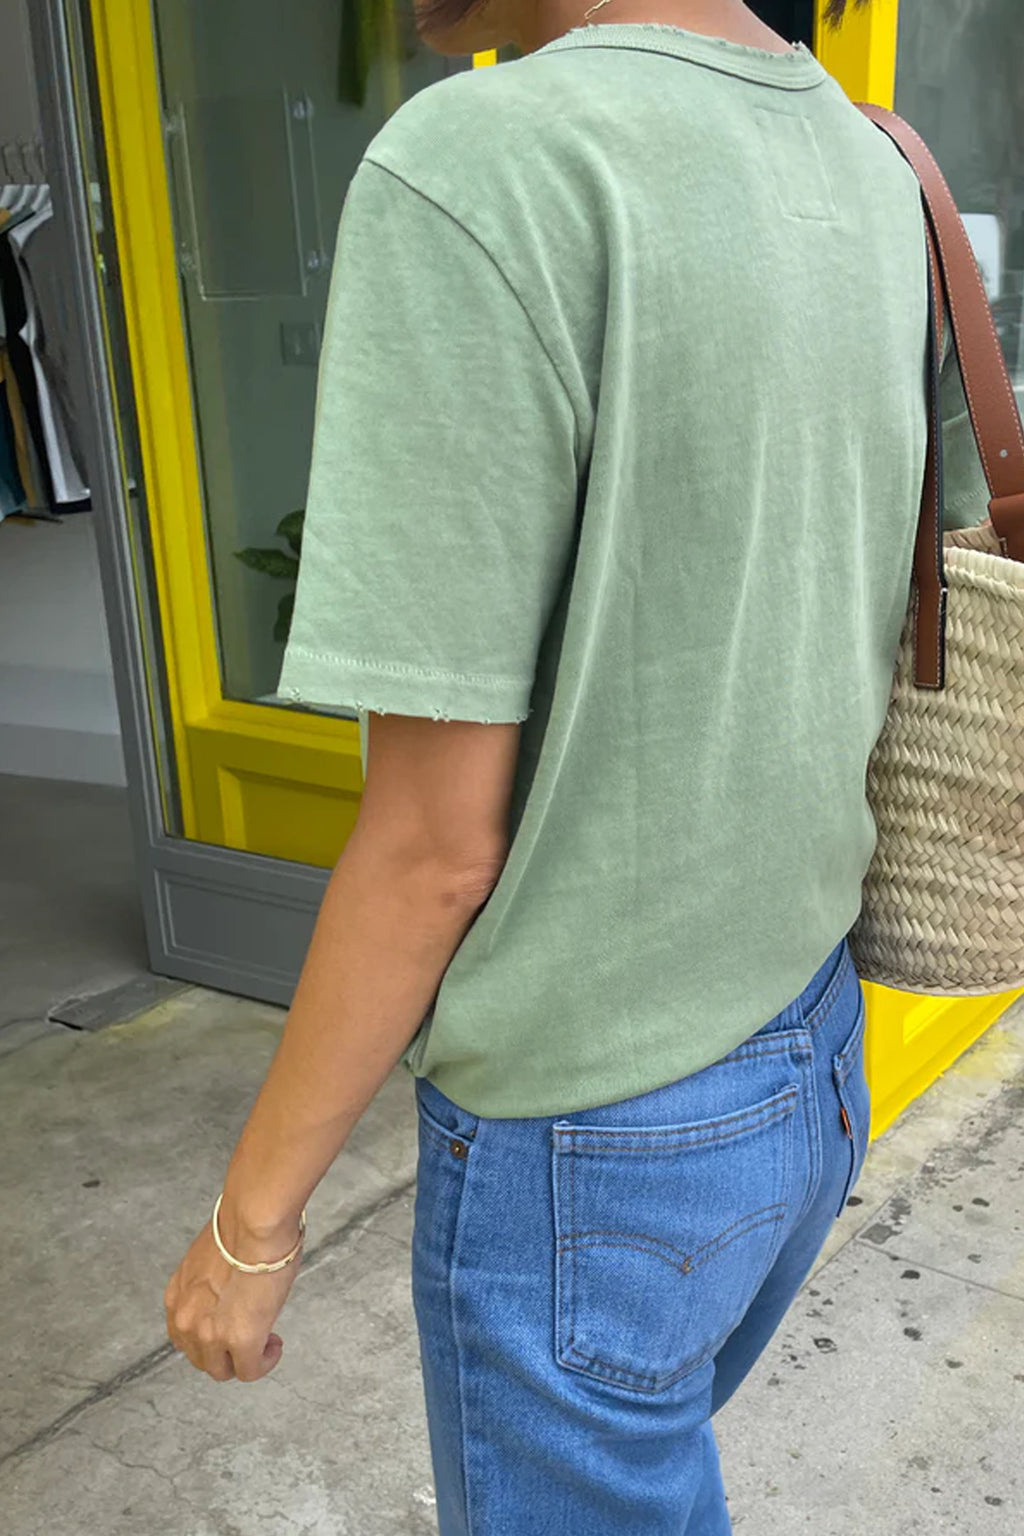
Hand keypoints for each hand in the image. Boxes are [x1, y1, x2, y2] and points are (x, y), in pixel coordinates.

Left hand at [164, 1203, 303, 1381]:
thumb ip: (213, 1283)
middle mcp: (186, 1320)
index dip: (210, 1335)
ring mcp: (211, 1334)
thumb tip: (234, 1287)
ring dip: (245, 1360)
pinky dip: (264, 1362)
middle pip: (201, 1358)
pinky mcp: (241, 1341)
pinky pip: (250, 1370)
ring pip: (223, 1370)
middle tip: (250, 1337)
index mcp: (176, 1295)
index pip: (184, 1334)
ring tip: (266, 1342)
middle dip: (226, 1351)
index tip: (228, 1328)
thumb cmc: (242, 1224)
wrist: (254, 1221)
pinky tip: (274, 1346)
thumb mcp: (211, 1258)